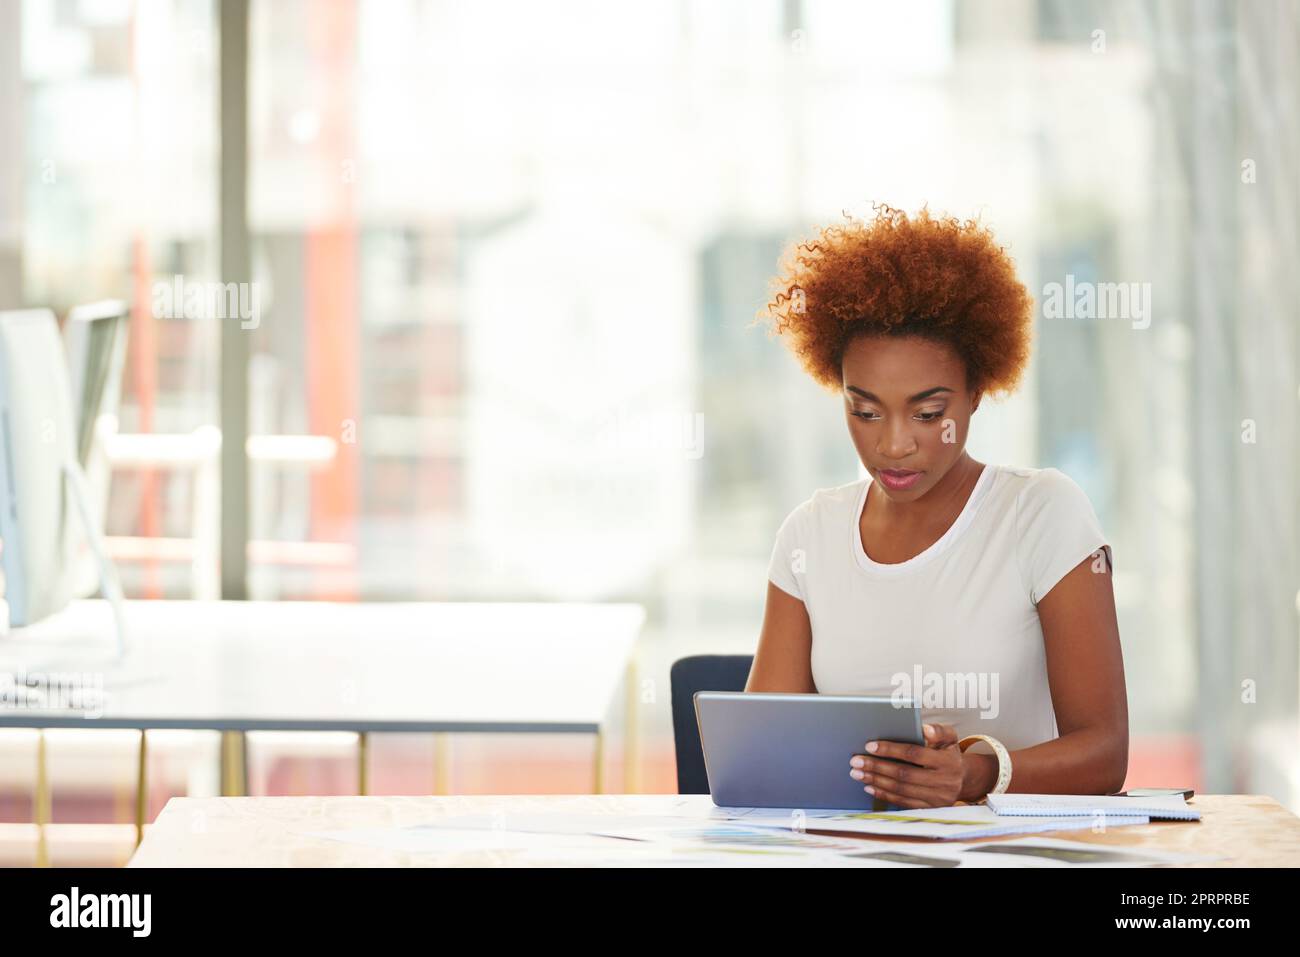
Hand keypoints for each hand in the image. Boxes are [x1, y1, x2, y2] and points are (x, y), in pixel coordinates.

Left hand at [848, 723, 966, 808]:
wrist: (963, 779)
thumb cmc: (948, 753)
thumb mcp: (950, 737)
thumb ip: (939, 730)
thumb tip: (924, 729)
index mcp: (948, 761)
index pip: (914, 754)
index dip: (891, 750)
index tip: (869, 746)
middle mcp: (944, 782)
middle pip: (904, 774)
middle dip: (876, 767)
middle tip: (855, 761)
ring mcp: (937, 798)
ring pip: (901, 790)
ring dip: (876, 781)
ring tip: (857, 773)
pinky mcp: (930, 809)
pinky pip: (903, 803)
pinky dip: (884, 795)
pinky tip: (869, 786)